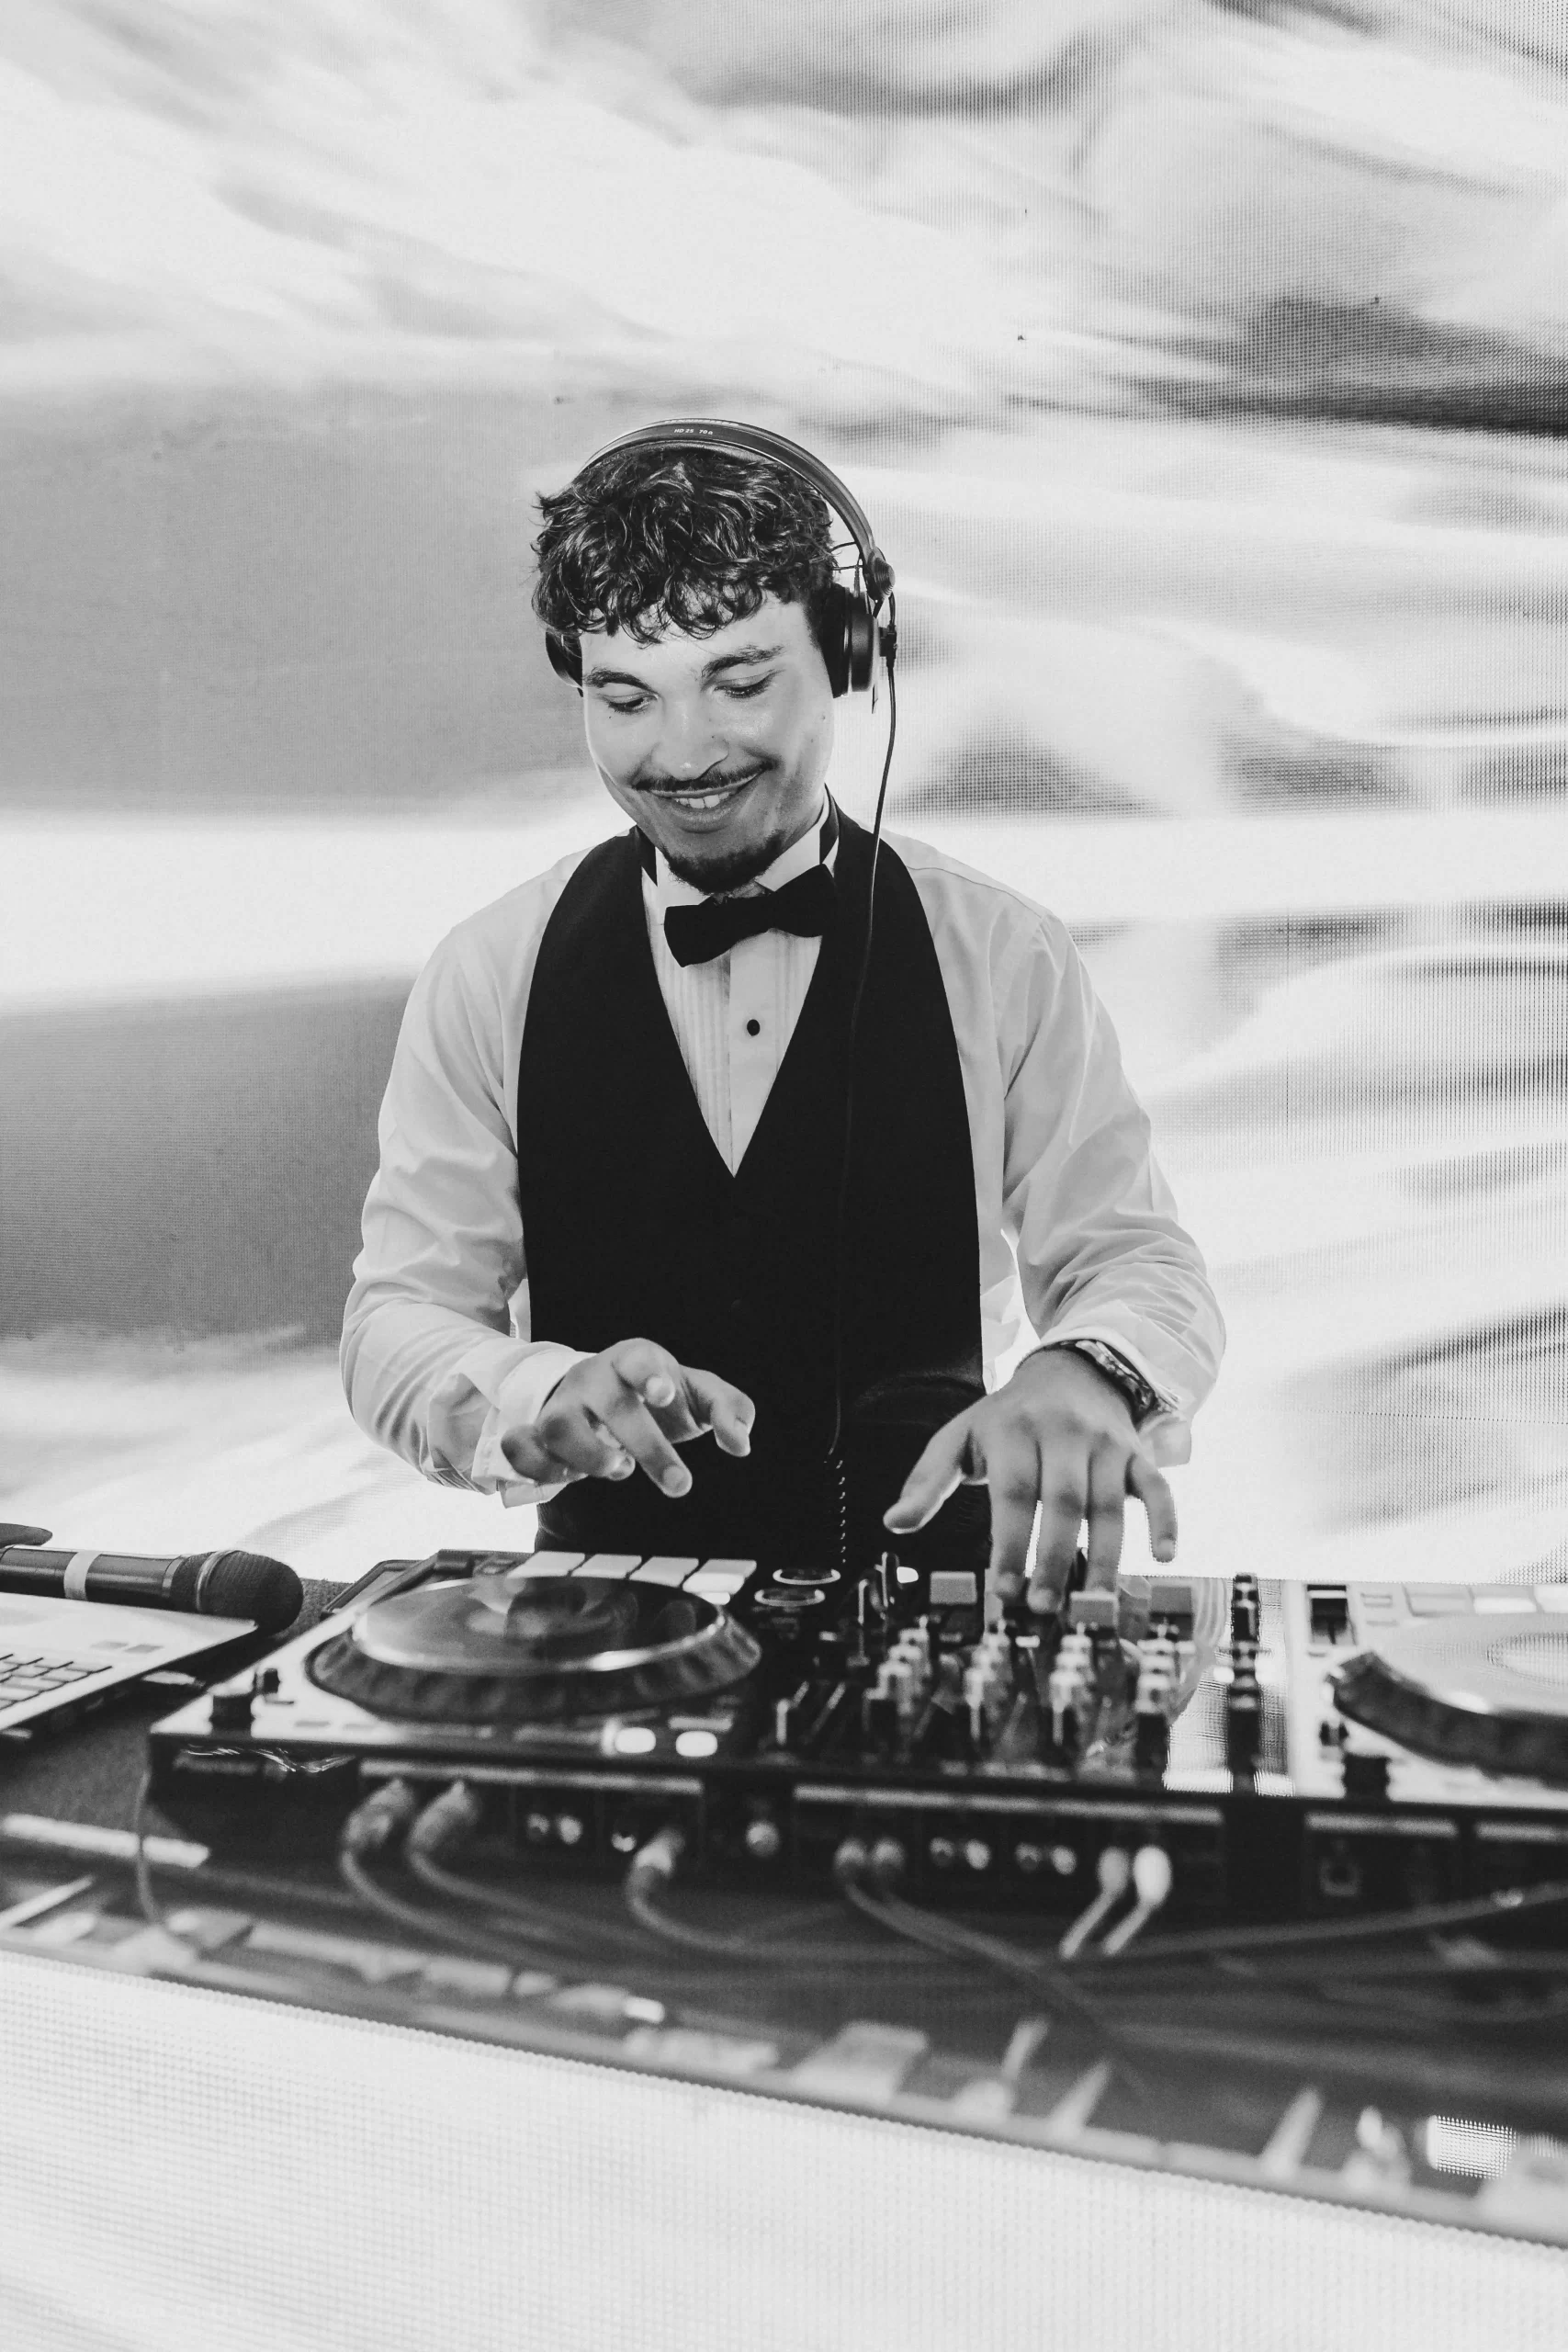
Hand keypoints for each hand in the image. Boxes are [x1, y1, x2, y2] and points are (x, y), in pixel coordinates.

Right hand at [501, 1338, 754, 1497]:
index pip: (638, 1358)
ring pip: (558, 1426)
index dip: (650, 1375)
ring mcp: (562, 1404)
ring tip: (620, 1470)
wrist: (604, 1398)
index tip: (665, 1395)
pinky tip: (569, 1479)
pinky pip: (521, 1449)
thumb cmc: (659, 1395)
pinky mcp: (537, 1432)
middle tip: (680, 1484)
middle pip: (610, 1405)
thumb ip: (730, 1411)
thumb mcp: (699, 1395)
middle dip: (647, 1446)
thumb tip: (740, 1444)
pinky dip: (540, 1469)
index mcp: (634, 1359)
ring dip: (590, 1459)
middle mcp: (594, 1378)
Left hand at [881, 1349, 1175, 1610]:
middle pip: (1062, 1502)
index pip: (1012, 1492)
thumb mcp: (959, 1437)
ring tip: (1092, 1602)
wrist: (1071, 1371)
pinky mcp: (1136, 1454)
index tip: (1002, 1589)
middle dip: (1053, 1557)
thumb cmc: (1008, 1419)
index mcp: (1013, 1431)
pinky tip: (1164, 1557)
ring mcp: (1105, 1443)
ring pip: (1109, 1503)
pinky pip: (1158, 1486)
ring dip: (1105, 1557)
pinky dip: (1166, 1520)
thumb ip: (928, 1482)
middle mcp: (1063, 1433)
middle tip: (1043, 1606)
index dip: (1009, 1542)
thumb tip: (894, 1524)